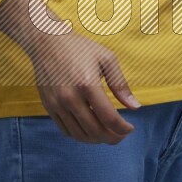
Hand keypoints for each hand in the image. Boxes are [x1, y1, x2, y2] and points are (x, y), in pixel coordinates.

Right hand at [0, 0, 139, 142]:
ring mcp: (57, 104)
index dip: (122, 128)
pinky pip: (65, 130)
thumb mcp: (106, 58)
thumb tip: (135, 107)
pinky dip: (80, 135)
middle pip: (95, 130)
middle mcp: (70, 98)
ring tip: (107, 134)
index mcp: (88, 84)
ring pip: (79, 134)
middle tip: (120, 135)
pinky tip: (89, 130)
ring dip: (96, 140)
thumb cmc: (80, 48)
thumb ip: (120, 84)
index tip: (130, 129)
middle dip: (112, 138)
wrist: (46, 41)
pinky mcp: (48, 106)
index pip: (109, 118)